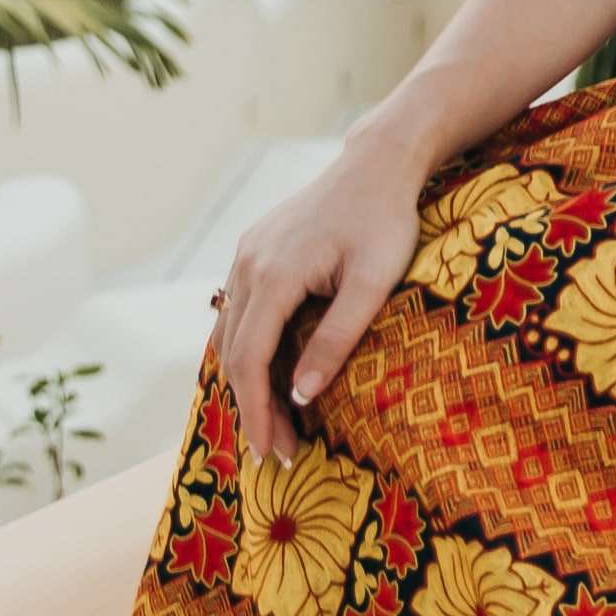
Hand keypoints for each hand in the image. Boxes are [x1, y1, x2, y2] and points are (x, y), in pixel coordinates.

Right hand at [215, 135, 435, 463]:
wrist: (377, 164)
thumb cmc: (385, 221)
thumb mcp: (373, 283)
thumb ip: (336, 338)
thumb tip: (301, 396)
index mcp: (274, 274)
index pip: (250, 360)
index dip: (258, 412)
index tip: (274, 452)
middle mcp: (248, 265)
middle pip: (233, 354)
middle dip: (253, 408)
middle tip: (281, 452)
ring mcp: (246, 255)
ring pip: (229, 334)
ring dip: (247, 382)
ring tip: (276, 424)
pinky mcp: (253, 251)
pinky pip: (238, 311)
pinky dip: (247, 350)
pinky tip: (269, 375)